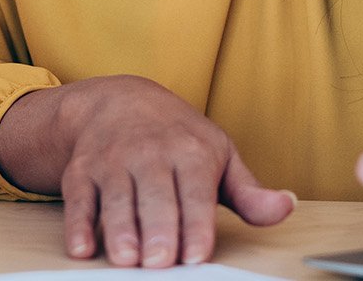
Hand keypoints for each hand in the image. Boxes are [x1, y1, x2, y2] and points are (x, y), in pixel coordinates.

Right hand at [0, 75, 293, 267]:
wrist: (118, 101)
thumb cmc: (177, 136)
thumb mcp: (219, 154)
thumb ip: (249, 192)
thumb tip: (285, 208)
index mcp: (190, 152)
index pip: (195, 191)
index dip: (195, 223)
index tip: (197, 253)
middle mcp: (150, 154)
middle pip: (154, 196)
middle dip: (157, 229)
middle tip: (159, 262)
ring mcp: (113, 162)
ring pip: (115, 198)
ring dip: (119, 229)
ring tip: (127, 258)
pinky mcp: (82, 172)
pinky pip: (78, 198)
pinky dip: (77, 224)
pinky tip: (82, 247)